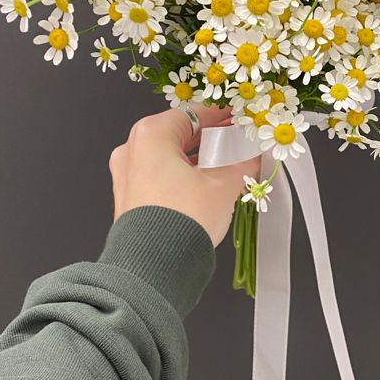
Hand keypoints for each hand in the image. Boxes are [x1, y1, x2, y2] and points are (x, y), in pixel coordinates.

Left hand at [108, 105, 259, 246]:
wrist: (155, 267)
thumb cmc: (182, 220)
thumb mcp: (223, 185)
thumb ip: (242, 164)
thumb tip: (252, 157)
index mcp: (151, 134)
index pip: (194, 113)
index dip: (221, 117)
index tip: (239, 122)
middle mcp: (132, 150)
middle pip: (179, 134)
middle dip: (210, 141)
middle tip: (236, 146)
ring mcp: (127, 175)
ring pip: (168, 157)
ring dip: (197, 161)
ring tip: (225, 171)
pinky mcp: (128, 198)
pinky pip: (159, 177)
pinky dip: (181, 178)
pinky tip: (204, 189)